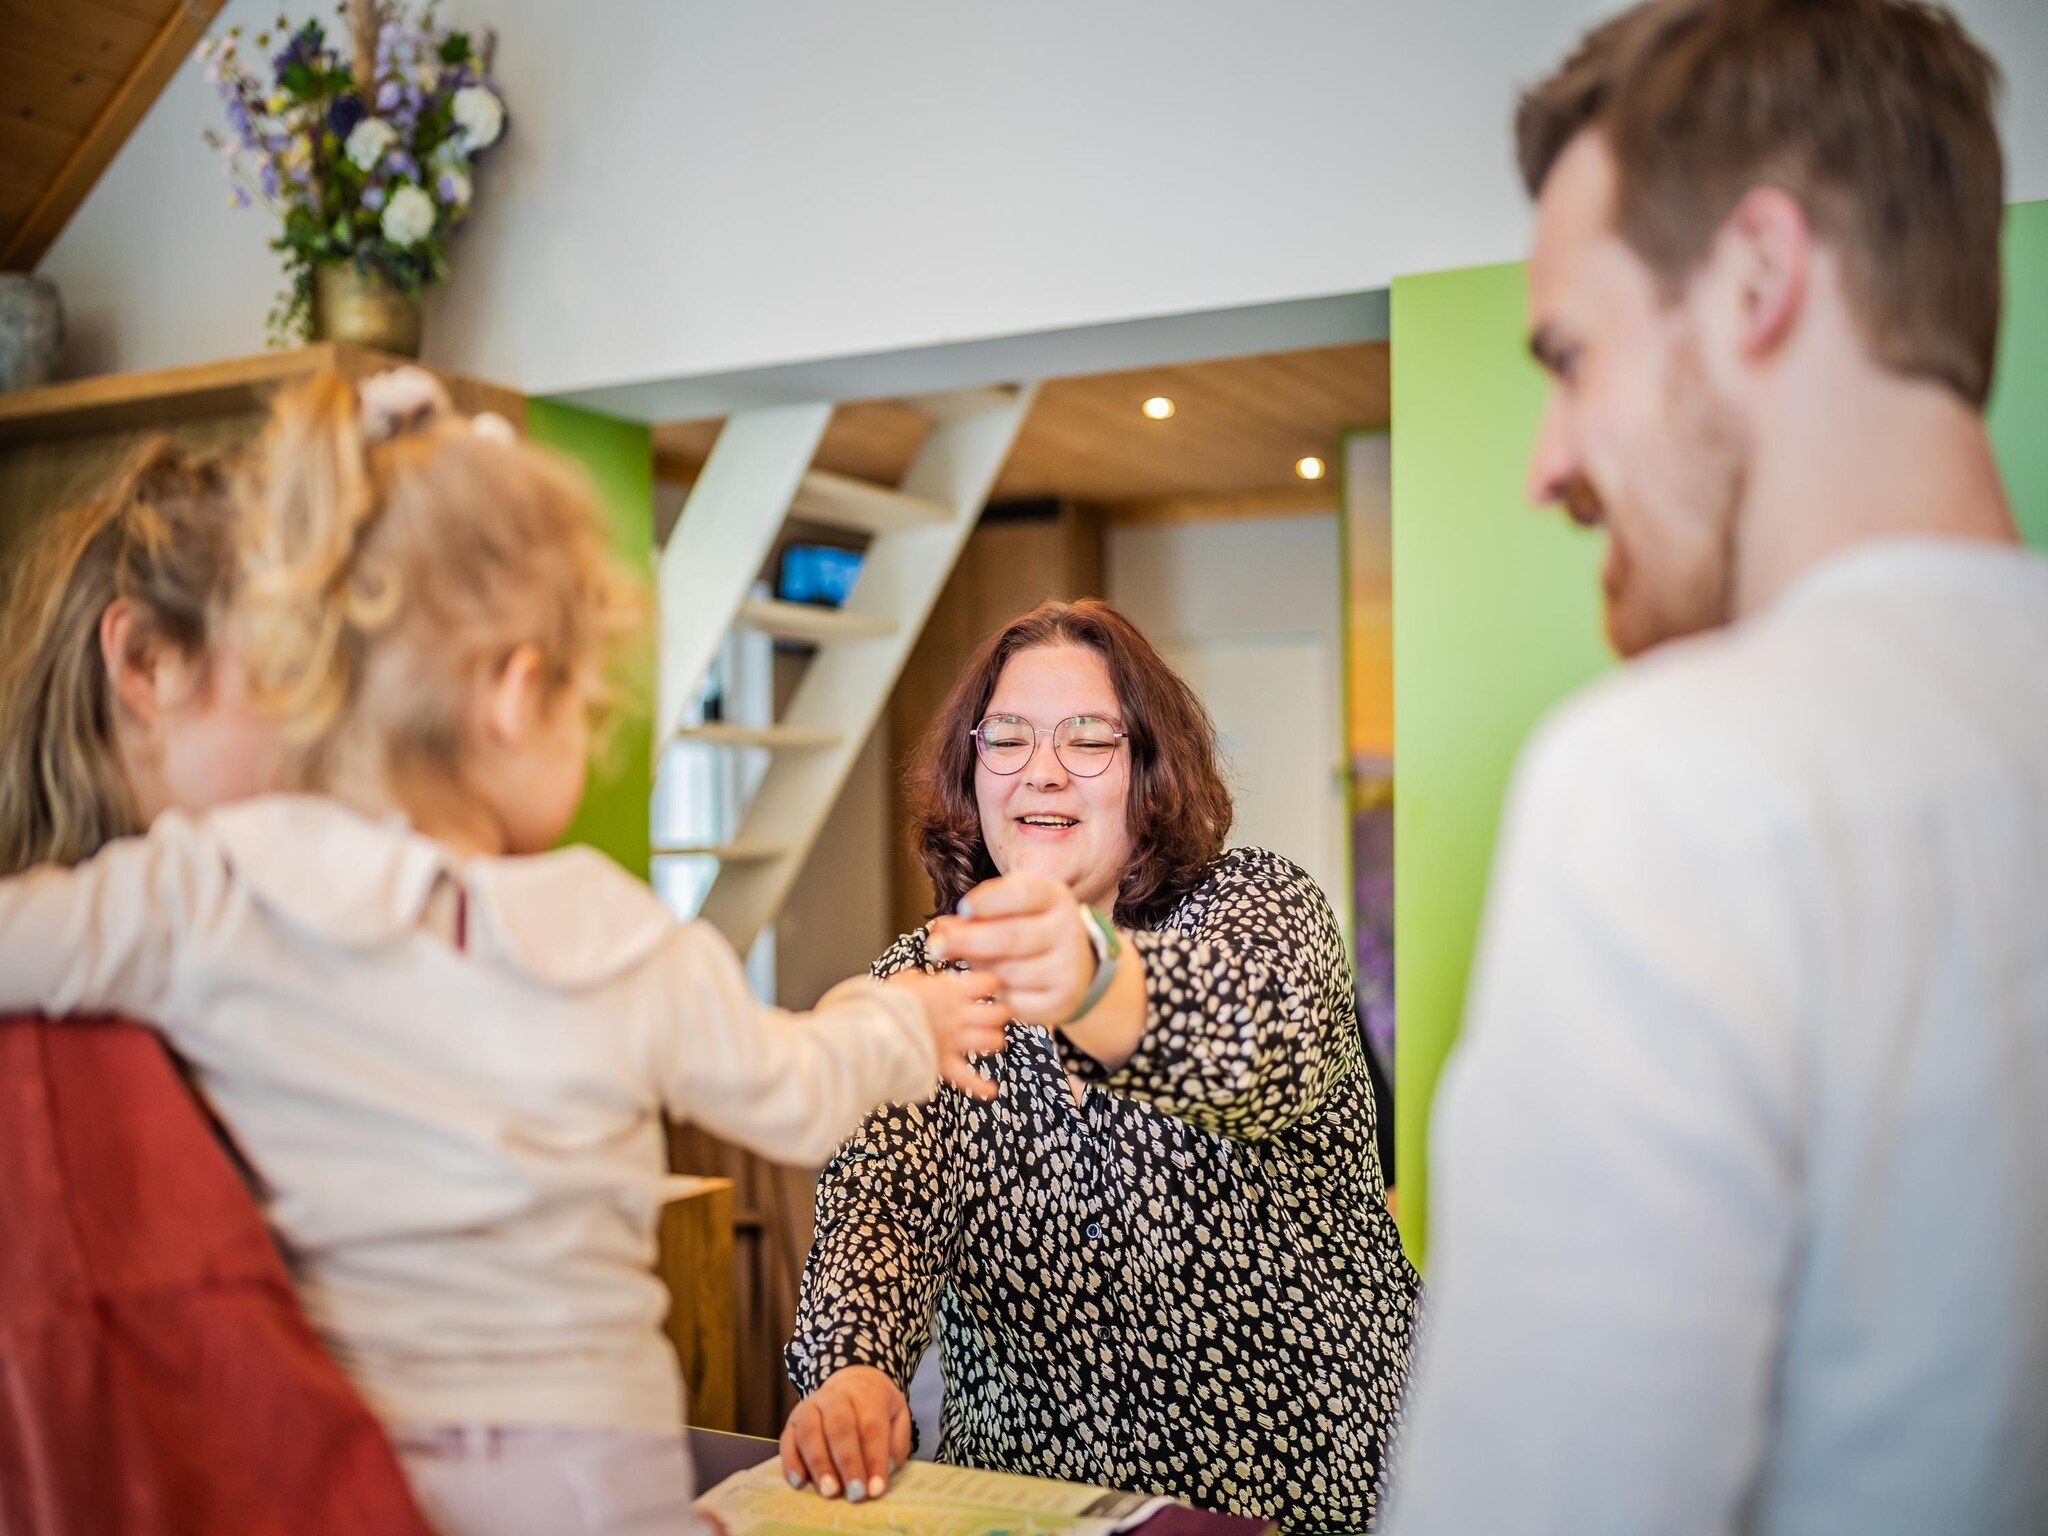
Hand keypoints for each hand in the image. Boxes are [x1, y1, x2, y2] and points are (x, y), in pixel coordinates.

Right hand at [780, 1364, 910, 1500]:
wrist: (851, 1383)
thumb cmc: (876, 1408)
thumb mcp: (898, 1416)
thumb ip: (896, 1442)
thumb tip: (887, 1469)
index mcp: (866, 1393)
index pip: (870, 1426)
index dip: (874, 1459)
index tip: (876, 1489)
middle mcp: (835, 1396)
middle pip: (839, 1427)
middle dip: (847, 1463)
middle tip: (854, 1493)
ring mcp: (810, 1406)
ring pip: (809, 1432)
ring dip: (819, 1464)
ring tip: (829, 1492)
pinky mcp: (792, 1421)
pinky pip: (787, 1441)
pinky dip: (791, 1463)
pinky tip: (799, 1483)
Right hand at [888, 965, 1009, 1099]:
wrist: (877, 1028)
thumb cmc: (886, 1003)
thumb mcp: (902, 981)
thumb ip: (916, 980)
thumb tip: (916, 979)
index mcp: (950, 991)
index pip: (988, 982)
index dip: (991, 984)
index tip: (987, 986)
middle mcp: (958, 1015)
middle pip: (997, 1013)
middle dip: (998, 1014)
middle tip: (992, 1014)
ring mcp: (954, 1041)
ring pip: (991, 1041)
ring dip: (992, 1041)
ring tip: (988, 1039)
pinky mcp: (944, 1064)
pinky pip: (968, 1079)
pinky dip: (980, 1086)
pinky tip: (991, 1090)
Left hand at [926, 873, 1097, 1026]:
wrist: (1072, 965)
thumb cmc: (1028, 927)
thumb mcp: (1008, 909)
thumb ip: (977, 914)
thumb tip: (942, 929)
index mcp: (1055, 897)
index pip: (1020, 894)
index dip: (987, 902)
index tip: (961, 909)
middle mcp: (1068, 929)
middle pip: (1011, 936)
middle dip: (968, 941)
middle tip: (936, 946)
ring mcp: (1069, 968)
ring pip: (1008, 972)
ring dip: (981, 970)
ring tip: (973, 962)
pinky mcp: (1063, 1001)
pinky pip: (1015, 1001)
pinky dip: (997, 995)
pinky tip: (996, 985)